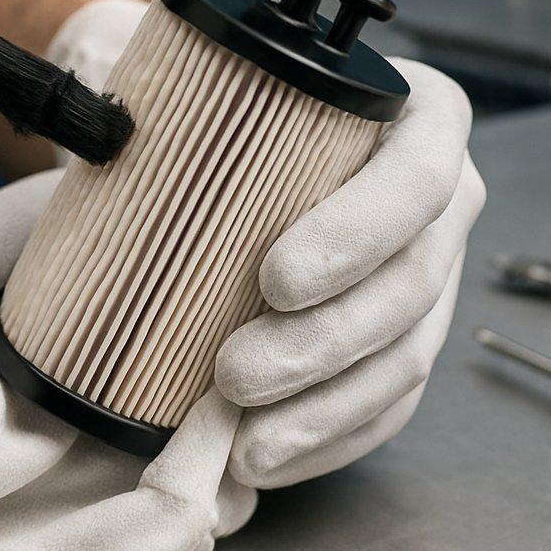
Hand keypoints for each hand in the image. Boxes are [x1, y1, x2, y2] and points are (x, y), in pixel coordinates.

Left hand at [215, 59, 485, 487]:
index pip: (417, 176)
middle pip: (412, 283)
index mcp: (425, 118)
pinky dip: (331, 438)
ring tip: (246, 442)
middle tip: (234, 375)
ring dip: (325, 408)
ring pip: (406, 356)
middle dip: (323, 343)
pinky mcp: (416, 340)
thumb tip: (100, 138)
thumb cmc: (248, 117)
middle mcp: (450, 200)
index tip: (273, 279)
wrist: (274, 153)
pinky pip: (392, 405)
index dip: (357, 233)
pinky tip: (271, 458)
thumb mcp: (235, 93)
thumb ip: (190, 109)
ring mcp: (440, 277)